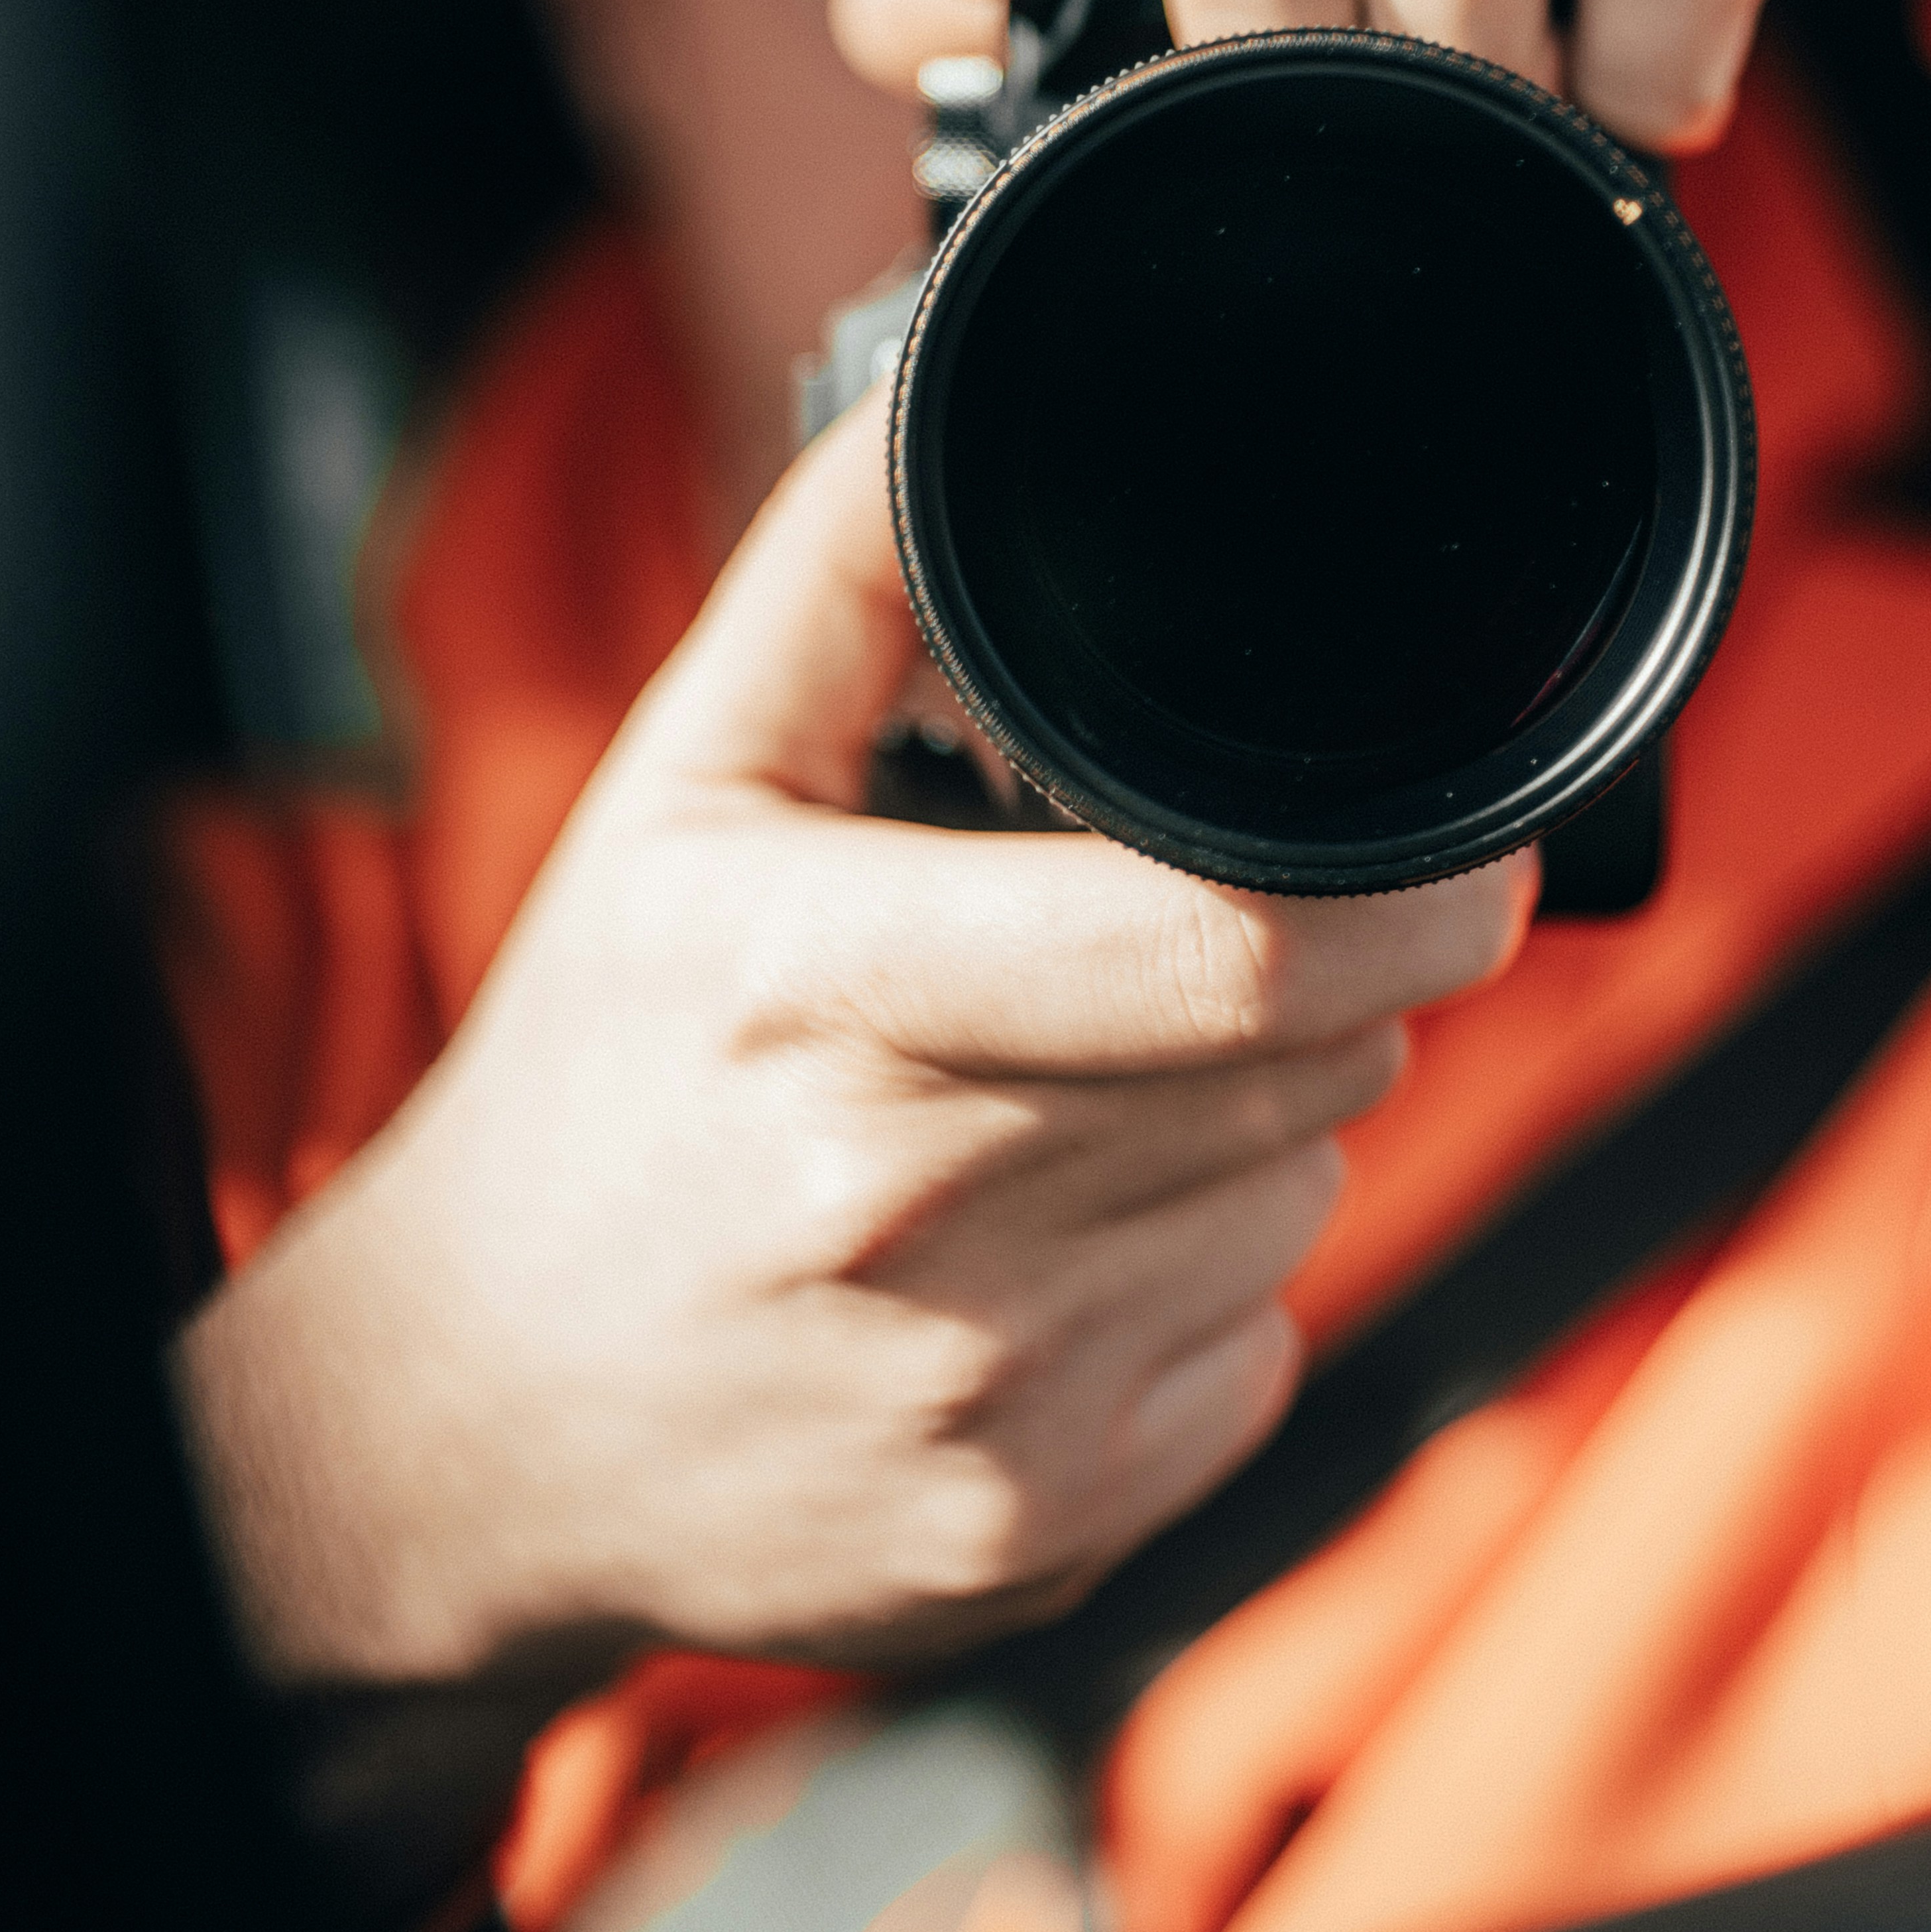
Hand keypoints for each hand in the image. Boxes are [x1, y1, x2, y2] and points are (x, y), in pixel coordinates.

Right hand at [173, 395, 1529, 1697]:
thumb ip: (839, 579)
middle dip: (1323, 985)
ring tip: (1071, 1106)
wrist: (461, 1439)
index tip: (1469, 853)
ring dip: (1259, 1129)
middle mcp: (921, 1220)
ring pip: (1296, 1196)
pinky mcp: (1048, 1539)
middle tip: (1200, 948)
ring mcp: (995, 1405)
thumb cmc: (588, 1091)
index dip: (1411, 896)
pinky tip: (1054, 1257)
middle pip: (1310, 1063)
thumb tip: (954, 392)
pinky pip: (1254, 1352)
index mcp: (829, 1000)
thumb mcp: (677, 795)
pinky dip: (1208, 1287)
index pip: (1235, 951)